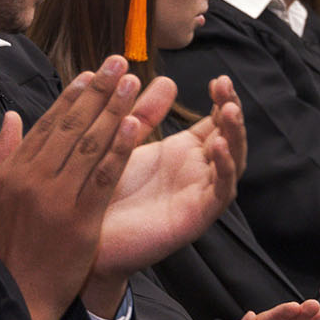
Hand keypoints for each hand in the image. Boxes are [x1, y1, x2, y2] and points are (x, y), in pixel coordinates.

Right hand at [0, 57, 144, 319]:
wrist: (14, 296)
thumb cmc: (0, 248)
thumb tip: (11, 118)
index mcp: (12, 171)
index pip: (47, 124)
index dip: (73, 96)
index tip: (92, 74)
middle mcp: (33, 179)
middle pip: (72, 127)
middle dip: (99, 92)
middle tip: (120, 64)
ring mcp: (57, 199)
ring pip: (90, 146)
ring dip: (115, 111)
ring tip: (134, 84)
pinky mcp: (80, 221)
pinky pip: (103, 178)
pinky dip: (120, 149)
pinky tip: (136, 126)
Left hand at [88, 74, 236, 299]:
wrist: (85, 240)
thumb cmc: (101, 192)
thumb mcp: (123, 144)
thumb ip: (144, 114)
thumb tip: (164, 79)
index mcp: (183, 152)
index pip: (216, 121)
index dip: (222, 100)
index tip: (218, 79)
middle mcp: (197, 171)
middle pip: (230, 137)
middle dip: (232, 111)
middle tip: (225, 87)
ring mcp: (199, 194)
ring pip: (232, 162)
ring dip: (234, 136)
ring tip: (230, 111)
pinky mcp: (196, 217)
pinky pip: (221, 192)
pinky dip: (225, 169)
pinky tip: (219, 147)